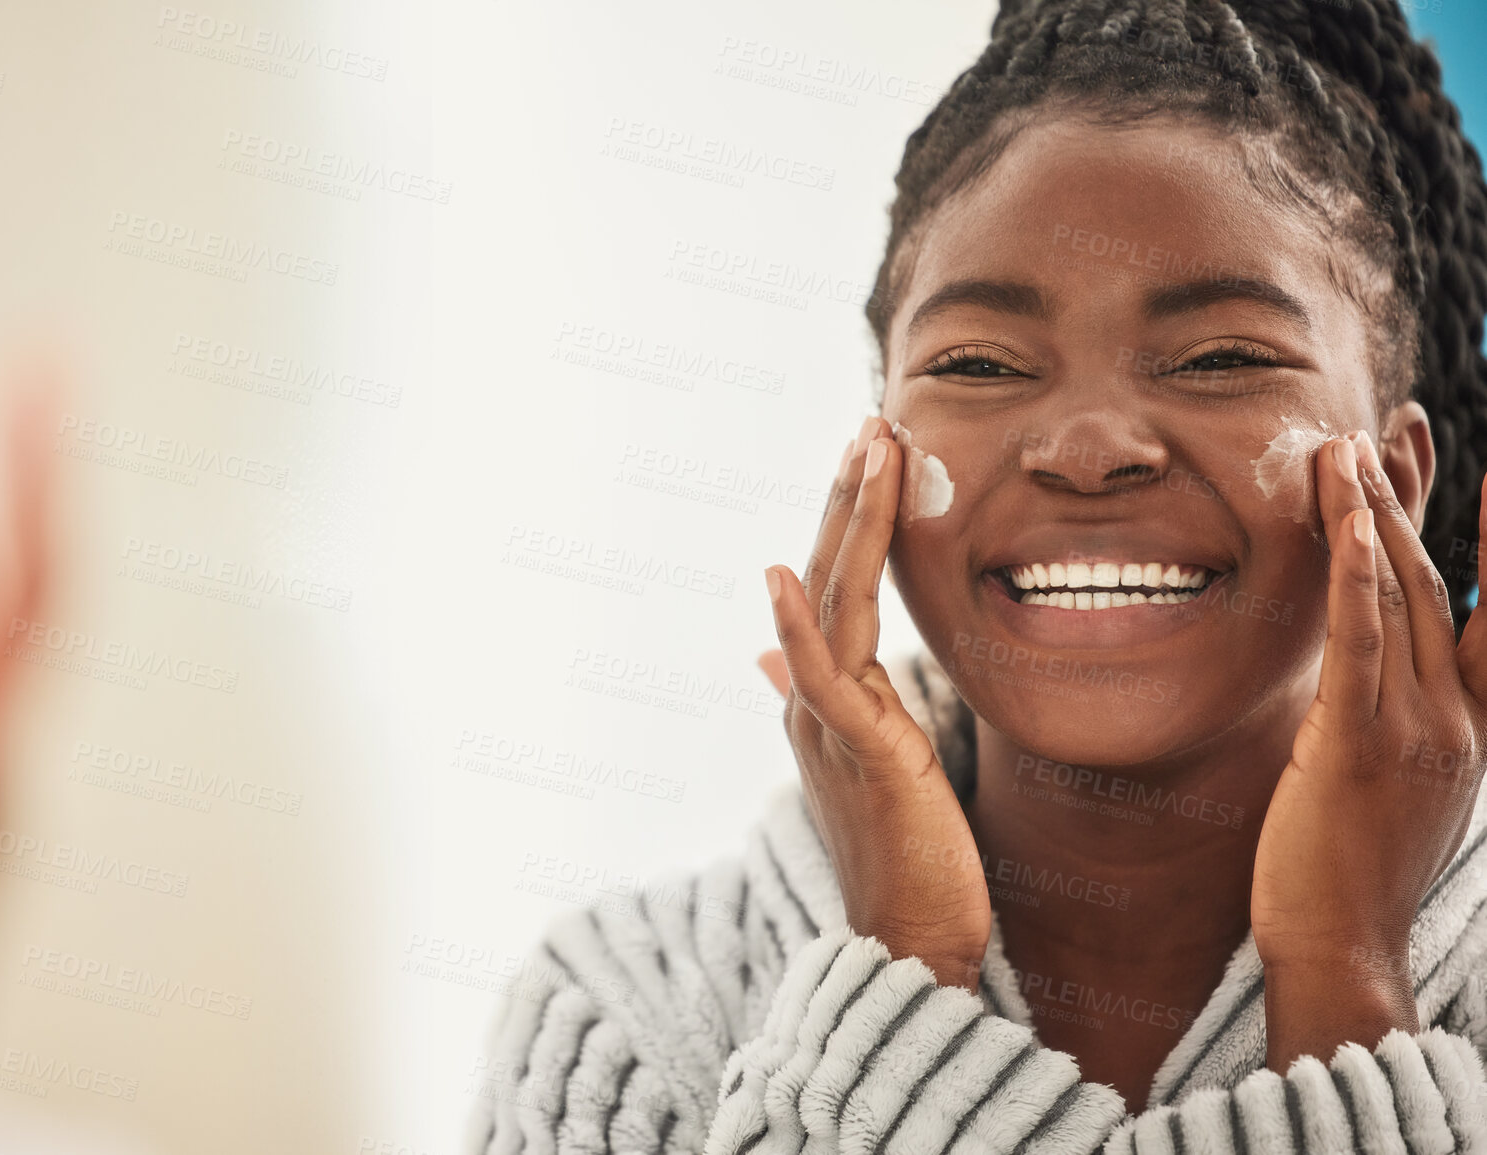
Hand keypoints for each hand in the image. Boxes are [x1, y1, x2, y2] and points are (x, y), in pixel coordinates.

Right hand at [763, 415, 991, 989]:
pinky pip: (822, 676)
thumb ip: (838, 699)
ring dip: (848, 522)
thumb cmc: (907, 858)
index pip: (839, 587)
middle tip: (874, 420)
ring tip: (868, 449)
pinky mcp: (857, 752)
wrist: (912, 941)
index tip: (880, 453)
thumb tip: (779, 653)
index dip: (856, 518)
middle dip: (853, 496)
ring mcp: (828, 722)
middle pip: (831, 575)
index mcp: (828, 696)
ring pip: (833, 602)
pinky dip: (799, 621)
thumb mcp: (875, 762)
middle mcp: (815, 698)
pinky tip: (791, 570)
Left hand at [1253, 430, 1486, 1068]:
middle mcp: (1456, 717)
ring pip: (1402, 597)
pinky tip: (1353, 523)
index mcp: (1470, 726)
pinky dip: (1360, 577)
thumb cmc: (1349, 869)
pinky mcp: (1358, 743)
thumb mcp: (1390, 783)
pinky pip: (1361, 643)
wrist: (1341, 945)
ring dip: (1373, 513)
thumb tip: (1369, 682)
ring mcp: (1415, 728)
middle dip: (1413, 499)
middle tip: (1389, 427)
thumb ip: (1391, 719)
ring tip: (1346, 445)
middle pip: (1442, 583)